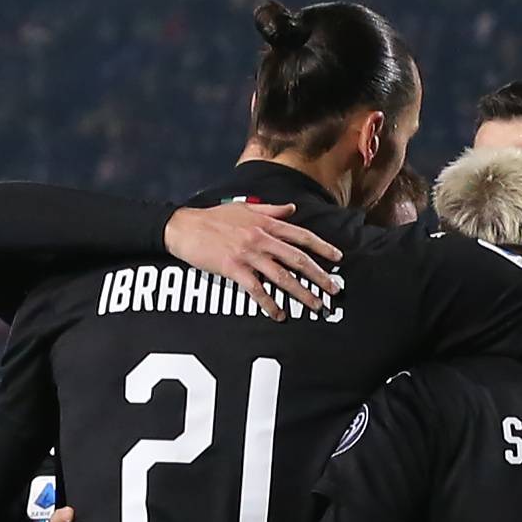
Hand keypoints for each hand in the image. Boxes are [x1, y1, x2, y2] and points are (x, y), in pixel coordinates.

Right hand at [164, 201, 341, 320]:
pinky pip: (256, 289)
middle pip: (297, 258)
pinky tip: (279, 314)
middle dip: (319, 275)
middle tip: (334, 290)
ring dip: (301, 292)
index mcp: (266, 223)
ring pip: (282, 275)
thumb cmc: (213, 217)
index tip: (338, 258)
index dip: (322, 247)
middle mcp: (261, 238)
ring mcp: (247, 254)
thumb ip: (271, 210)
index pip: (301, 235)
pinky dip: (269, 302)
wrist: (183, 226)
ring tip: (315, 305)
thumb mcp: (245, 207)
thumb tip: (293, 209)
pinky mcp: (232, 268)